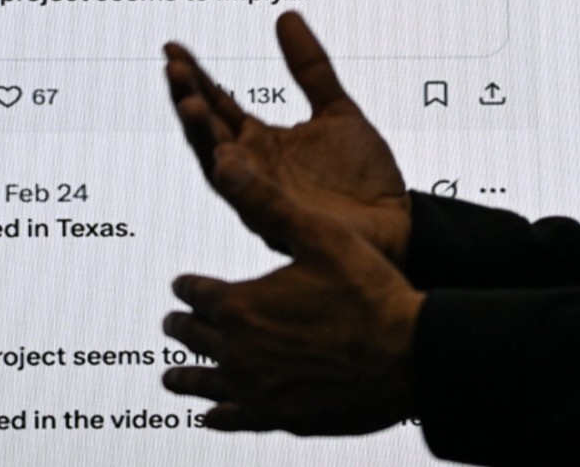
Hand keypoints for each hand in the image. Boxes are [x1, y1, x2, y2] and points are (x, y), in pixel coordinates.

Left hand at [161, 148, 423, 433]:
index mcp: (240, 305)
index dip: (187, 287)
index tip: (181, 285)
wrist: (408, 357)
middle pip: (195, 337)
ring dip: (186, 376)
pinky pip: (236, 418)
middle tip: (172, 323)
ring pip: (206, 382)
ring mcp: (256, 389)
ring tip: (171, 377)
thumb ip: (263, 200)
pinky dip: (219, 415)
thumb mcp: (317, 235)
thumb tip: (221, 161)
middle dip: (182, 326)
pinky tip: (211, 416)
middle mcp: (238, 351)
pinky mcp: (279, 416)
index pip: (196, 294)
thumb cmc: (368, 291)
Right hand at [165, 11, 409, 262]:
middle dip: (188, 101)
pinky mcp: (279, 222)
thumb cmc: (364, 175)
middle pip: (207, 132)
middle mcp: (252, 169)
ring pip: (218, 166)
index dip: (195, 77)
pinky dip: (235, 182)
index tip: (173, 48)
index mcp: (261, 142)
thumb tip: (285, 15)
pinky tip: (224, 158)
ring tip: (189, 104)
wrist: (397, 222)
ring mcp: (261, 196)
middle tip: (174, 68)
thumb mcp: (337, 109)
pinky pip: (249, 203)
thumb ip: (310, 68)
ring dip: (201, 136)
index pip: (217, 104)